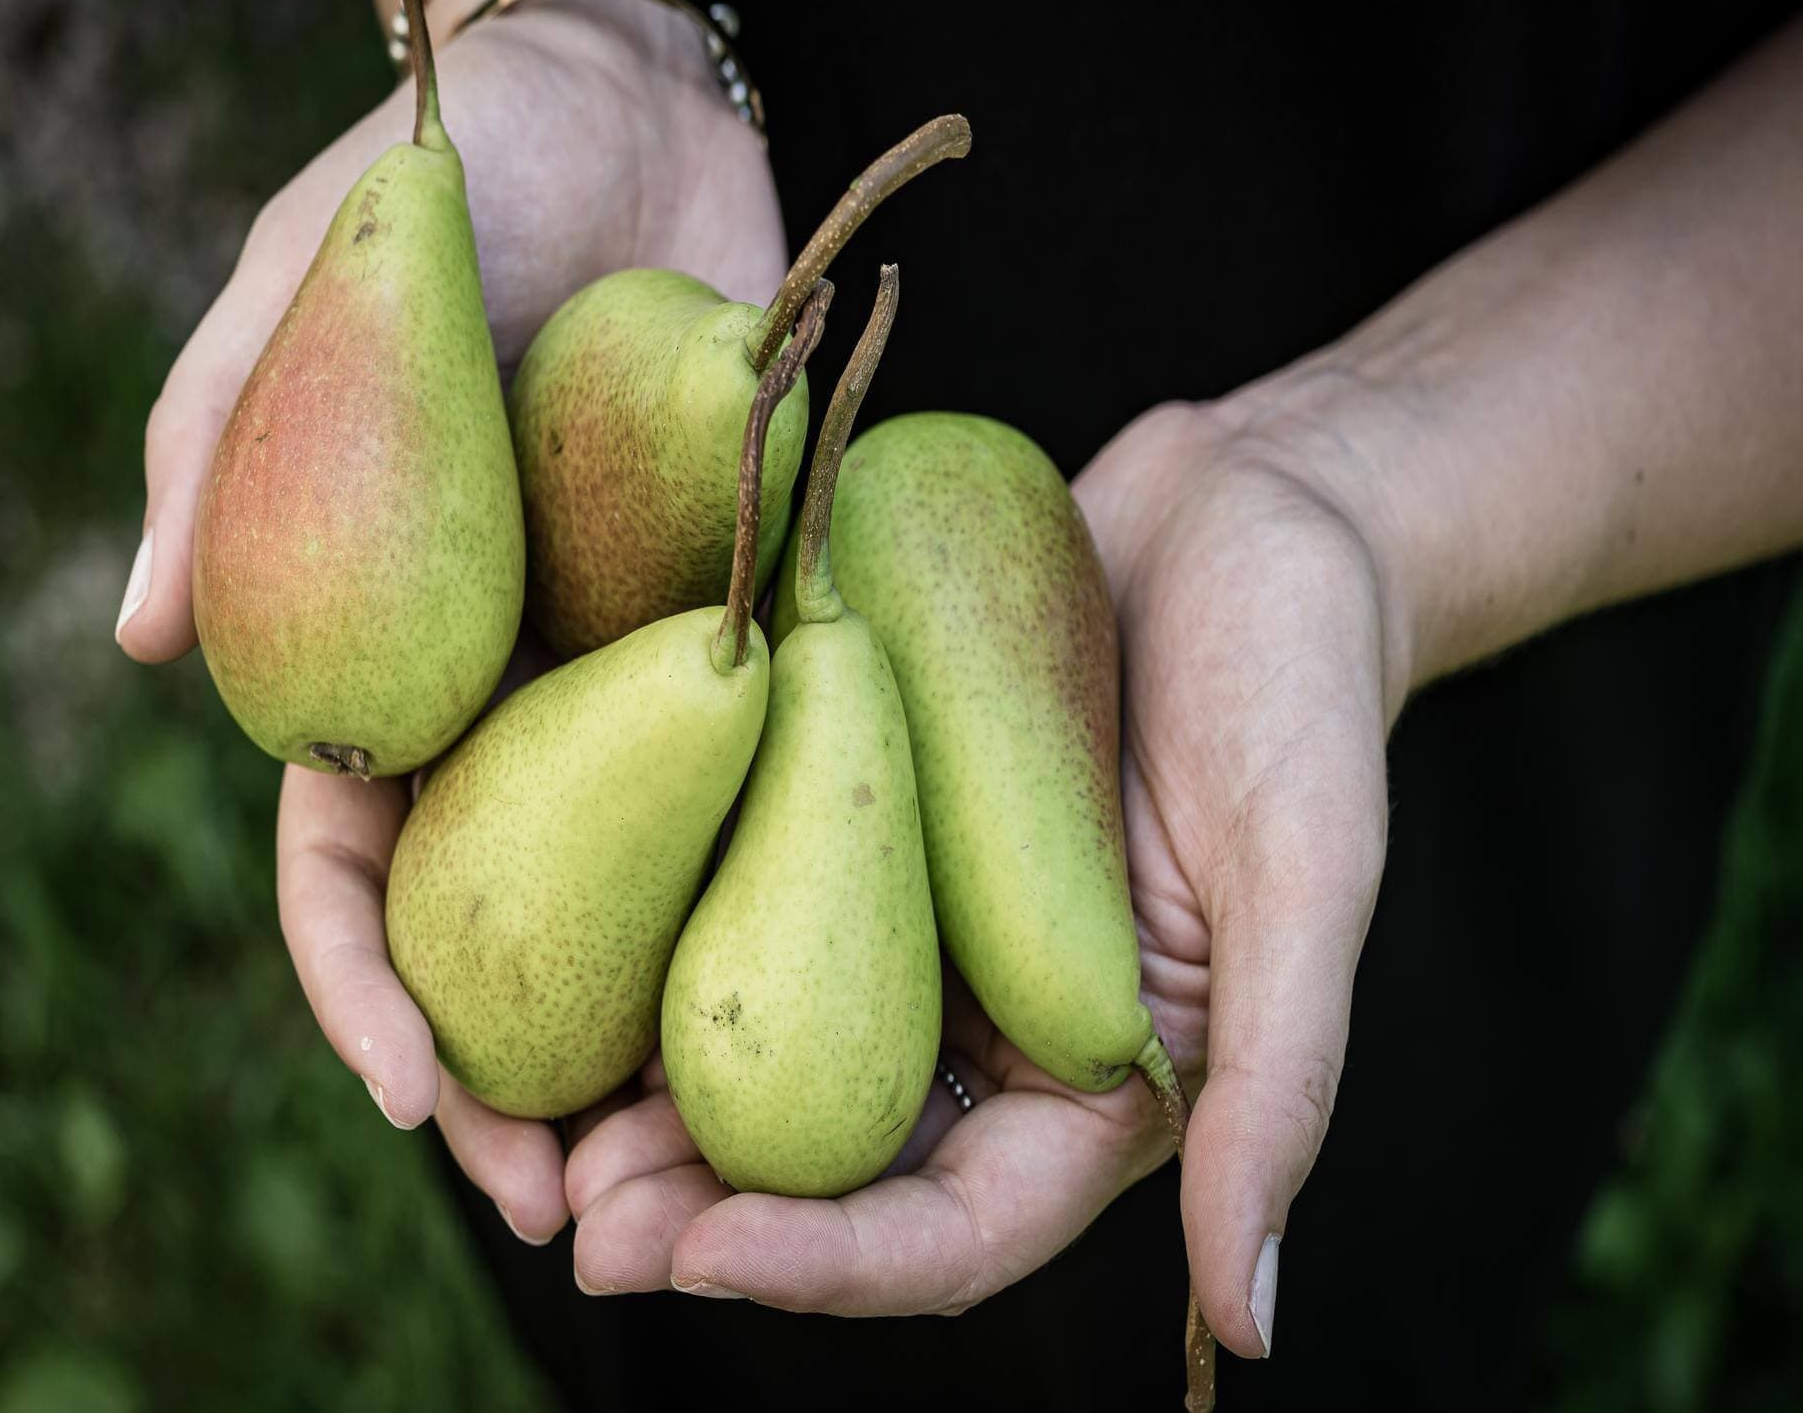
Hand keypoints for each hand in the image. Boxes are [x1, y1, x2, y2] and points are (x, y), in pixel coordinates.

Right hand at [120, 3, 786, 1243]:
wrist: (631, 100)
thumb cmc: (442, 176)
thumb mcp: (307, 292)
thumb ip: (216, 445)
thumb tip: (137, 639)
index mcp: (381, 649)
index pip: (348, 861)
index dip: (366, 989)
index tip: (417, 1093)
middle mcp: (510, 688)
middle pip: (505, 920)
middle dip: (526, 1074)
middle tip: (582, 1208)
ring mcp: (636, 669)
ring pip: (644, 883)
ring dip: (667, 1030)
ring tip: (715, 1165)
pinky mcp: (756, 621)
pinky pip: (774, 761)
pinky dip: (791, 872)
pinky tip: (840, 986)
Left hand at [563, 384, 1398, 1351]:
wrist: (1241, 512)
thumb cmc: (1301, 681)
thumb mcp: (1310, 876)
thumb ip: (1280, 1093)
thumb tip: (1250, 1332)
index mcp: (1096, 1084)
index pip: (953, 1231)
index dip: (827, 1267)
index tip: (696, 1260)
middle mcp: (990, 1031)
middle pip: (832, 1169)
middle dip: (702, 1214)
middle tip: (579, 1228)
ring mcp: (914, 934)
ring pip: (765, 1055)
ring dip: (650, 1110)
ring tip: (534, 1139)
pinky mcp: (856, 833)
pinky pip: (750, 910)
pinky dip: (659, 951)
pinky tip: (559, 958)